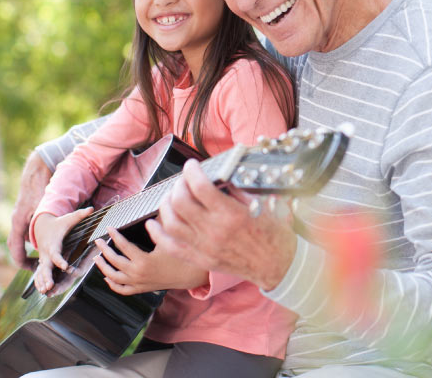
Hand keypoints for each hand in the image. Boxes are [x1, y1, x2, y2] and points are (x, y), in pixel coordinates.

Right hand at [7, 151, 51, 268]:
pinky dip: (29, 240)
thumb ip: (52, 220)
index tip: (31, 269)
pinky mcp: (21, 215)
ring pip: (18, 239)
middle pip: (14, 246)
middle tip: (34, 267)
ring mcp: (17, 218)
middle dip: (22, 258)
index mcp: (19, 222)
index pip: (16, 248)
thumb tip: (59, 233)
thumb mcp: (46, 207)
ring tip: (38, 259)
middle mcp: (16, 221)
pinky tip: (41, 242)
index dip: (22, 261)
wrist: (35, 174)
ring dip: (26, 249)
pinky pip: (22, 232)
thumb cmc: (40, 190)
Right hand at [32, 207, 92, 293]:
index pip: (56, 254)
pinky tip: (42, 292)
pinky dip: (39, 282)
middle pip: (45, 266)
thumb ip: (80, 215)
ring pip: (41, 272)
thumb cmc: (59, 224)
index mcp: (54, 244)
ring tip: (45, 292)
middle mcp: (46, 253)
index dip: (60, 260)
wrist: (42, 226)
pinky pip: (39, 274)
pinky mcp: (42, 263)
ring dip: (42, 282)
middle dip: (46, 276)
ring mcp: (43, 259)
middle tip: (50, 286)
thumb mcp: (69, 219)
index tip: (65, 266)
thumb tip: (92, 208)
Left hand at [93, 227, 208, 295]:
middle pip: (115, 261)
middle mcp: (138, 274)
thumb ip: (157, 229)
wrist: (189, 275)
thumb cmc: (180, 256)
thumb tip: (147, 219)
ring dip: (103, 268)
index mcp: (144, 261)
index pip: (124, 246)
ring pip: (114, 278)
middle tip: (98, 241)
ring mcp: (139, 283)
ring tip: (96, 258)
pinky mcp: (141, 289)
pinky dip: (112, 284)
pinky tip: (107, 278)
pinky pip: (122, 290)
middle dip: (104, 250)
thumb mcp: (169, 241)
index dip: (115, 235)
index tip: (108, 227)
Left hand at [146, 159, 296, 290]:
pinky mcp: (201, 259)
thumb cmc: (272, 233)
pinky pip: (171, 247)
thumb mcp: (260, 204)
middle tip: (183, 180)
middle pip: (181, 202)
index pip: (200, 186)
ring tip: (171, 196)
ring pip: (171, 222)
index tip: (191, 165)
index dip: (191, 171)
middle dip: (178, 185)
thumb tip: (217, 175)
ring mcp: (205, 247)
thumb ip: (236, 189)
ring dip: (166, 205)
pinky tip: (154, 223)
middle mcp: (215, 231)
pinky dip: (158, 234)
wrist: (277, 265)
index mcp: (231, 214)